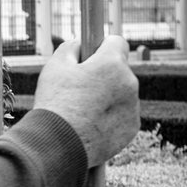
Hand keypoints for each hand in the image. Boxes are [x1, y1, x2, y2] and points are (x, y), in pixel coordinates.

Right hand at [32, 36, 139, 167]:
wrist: (58, 145)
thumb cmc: (54, 103)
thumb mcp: (54, 67)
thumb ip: (69, 49)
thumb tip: (78, 46)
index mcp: (111, 63)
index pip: (117, 42)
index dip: (102, 46)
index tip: (92, 53)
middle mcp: (129, 82)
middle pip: (118, 70)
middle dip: (103, 76)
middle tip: (79, 89)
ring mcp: (133, 107)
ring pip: (121, 94)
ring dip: (107, 98)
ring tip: (81, 112)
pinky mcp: (131, 128)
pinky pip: (122, 116)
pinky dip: (110, 119)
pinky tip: (89, 126)